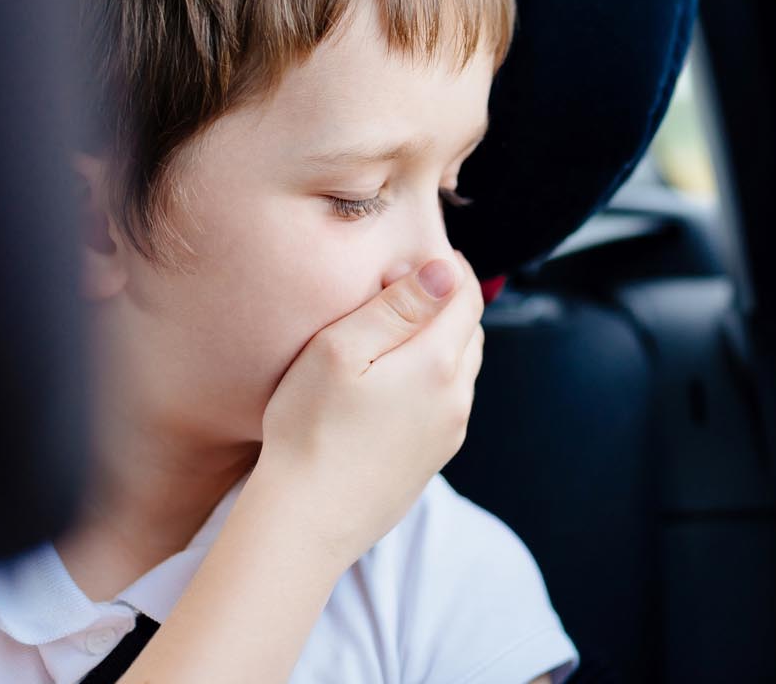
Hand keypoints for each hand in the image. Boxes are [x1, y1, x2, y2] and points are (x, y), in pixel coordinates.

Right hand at [257, 250, 484, 565]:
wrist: (305, 522)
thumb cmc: (310, 428)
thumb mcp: (340, 349)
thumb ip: (396, 306)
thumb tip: (444, 270)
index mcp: (437, 364)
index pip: (467, 298)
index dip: (452, 269)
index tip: (430, 253)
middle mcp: (456, 399)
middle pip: (470, 332)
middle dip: (449, 302)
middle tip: (412, 285)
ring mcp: (448, 434)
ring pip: (462, 370)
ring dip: (444, 341)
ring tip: (404, 330)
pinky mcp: (432, 460)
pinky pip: (448, 404)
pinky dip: (435, 378)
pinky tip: (398, 382)